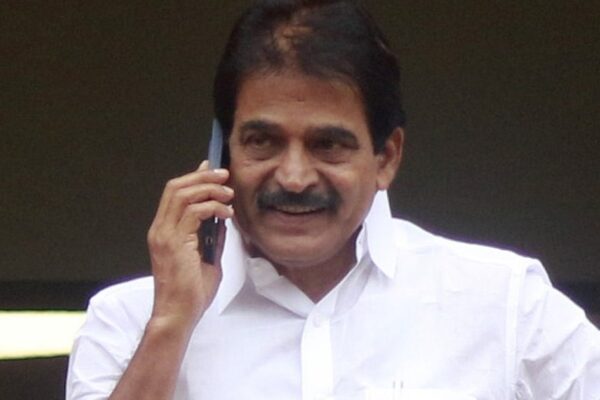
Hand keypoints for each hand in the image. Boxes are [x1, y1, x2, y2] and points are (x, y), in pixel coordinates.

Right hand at [147, 161, 233, 330]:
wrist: (178, 315)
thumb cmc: (191, 294)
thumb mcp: (208, 259)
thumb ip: (212, 238)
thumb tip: (223, 220)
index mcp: (164, 231)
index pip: (174, 194)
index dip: (194, 178)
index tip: (213, 170)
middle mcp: (160, 229)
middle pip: (176, 187)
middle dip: (202, 177)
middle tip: (224, 175)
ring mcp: (164, 235)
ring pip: (182, 195)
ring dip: (209, 189)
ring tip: (228, 194)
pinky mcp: (173, 243)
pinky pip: (192, 213)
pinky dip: (212, 207)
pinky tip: (226, 214)